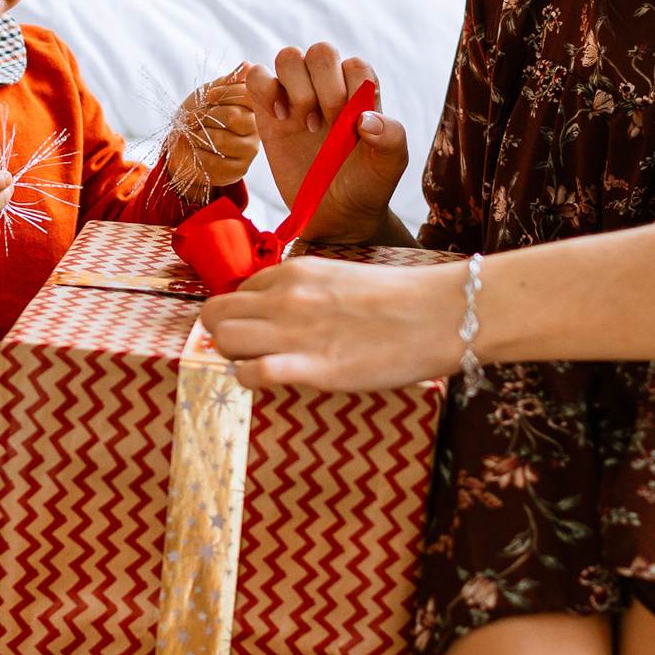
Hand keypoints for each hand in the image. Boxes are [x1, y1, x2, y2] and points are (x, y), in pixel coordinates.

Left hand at [164, 67, 259, 196]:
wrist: (184, 145)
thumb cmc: (200, 116)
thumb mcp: (210, 93)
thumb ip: (228, 82)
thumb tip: (247, 66)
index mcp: (254, 105)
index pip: (248, 94)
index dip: (224, 93)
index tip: (209, 96)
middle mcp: (257, 128)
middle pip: (234, 117)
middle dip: (206, 116)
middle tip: (193, 118)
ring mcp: (249, 150)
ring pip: (222, 140)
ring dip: (198, 135)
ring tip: (192, 133)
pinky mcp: (239, 170)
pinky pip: (216, 161)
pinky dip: (198, 153)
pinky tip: (193, 148)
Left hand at [201, 255, 468, 391]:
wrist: (439, 314)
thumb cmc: (399, 299)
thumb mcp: (340, 278)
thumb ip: (306, 291)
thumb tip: (283, 313)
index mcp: (294, 273)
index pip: (238, 292)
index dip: (244, 315)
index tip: (259, 331)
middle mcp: (285, 297)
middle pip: (215, 314)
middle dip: (223, 335)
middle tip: (248, 351)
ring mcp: (295, 331)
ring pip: (223, 341)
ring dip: (231, 358)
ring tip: (258, 367)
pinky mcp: (312, 367)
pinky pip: (251, 373)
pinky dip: (249, 380)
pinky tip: (268, 381)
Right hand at [246, 43, 409, 243]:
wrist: (336, 215)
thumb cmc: (367, 185)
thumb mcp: (390, 166)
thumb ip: (391, 137)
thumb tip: (365, 118)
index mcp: (361, 92)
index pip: (355, 66)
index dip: (352, 89)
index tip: (352, 126)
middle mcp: (329, 88)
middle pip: (321, 52)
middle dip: (324, 86)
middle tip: (326, 124)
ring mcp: (296, 97)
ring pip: (288, 57)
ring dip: (297, 88)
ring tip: (305, 124)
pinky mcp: (268, 111)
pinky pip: (257, 77)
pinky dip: (265, 89)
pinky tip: (280, 118)